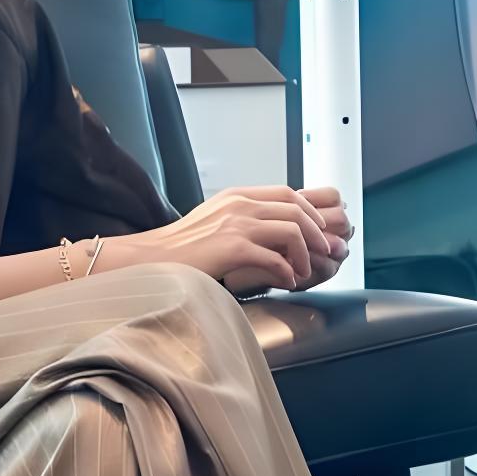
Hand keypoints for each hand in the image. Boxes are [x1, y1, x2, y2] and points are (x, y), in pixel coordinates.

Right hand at [114, 186, 349, 296]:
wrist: (152, 258)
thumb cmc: (182, 247)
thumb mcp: (216, 220)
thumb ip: (244, 218)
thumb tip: (276, 233)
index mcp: (238, 195)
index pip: (288, 193)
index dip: (311, 212)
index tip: (320, 231)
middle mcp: (240, 204)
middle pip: (297, 209)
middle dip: (318, 233)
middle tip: (325, 253)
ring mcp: (237, 224)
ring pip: (293, 230)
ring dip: (305, 254)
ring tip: (303, 271)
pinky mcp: (233, 247)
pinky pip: (275, 258)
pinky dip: (287, 271)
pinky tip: (287, 282)